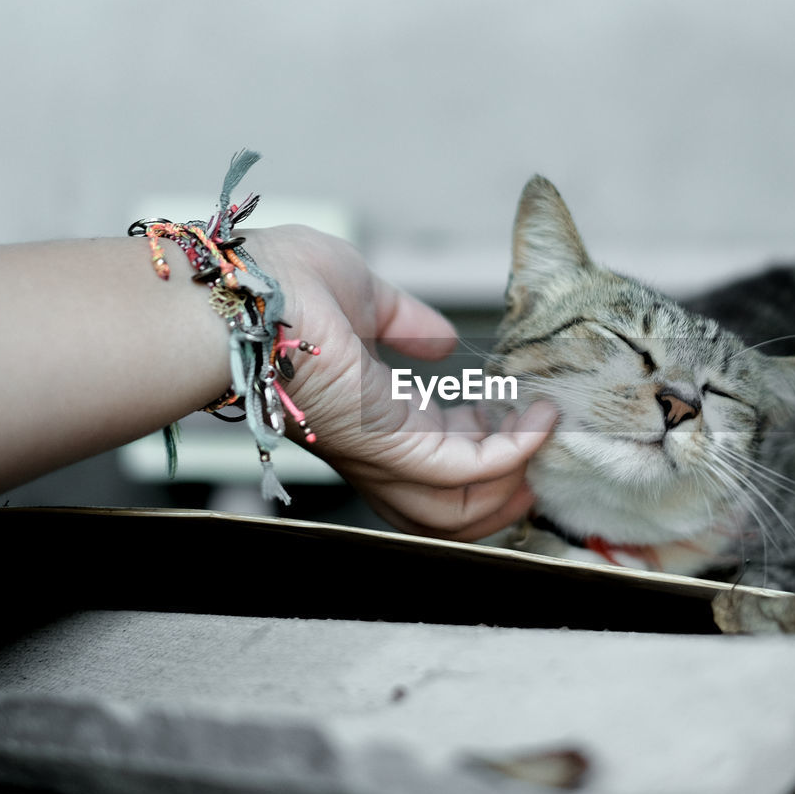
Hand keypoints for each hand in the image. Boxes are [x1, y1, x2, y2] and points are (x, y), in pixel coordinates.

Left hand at [243, 226, 556, 540]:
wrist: (245, 289)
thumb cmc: (281, 285)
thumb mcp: (366, 296)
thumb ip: (407, 322)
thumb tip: (441, 340)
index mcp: (368, 416)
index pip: (430, 456)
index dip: (479, 446)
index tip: (514, 417)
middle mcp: (374, 448)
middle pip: (444, 506)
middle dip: (500, 492)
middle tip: (543, 461)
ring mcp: (380, 452)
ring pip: (457, 508)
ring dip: (510, 485)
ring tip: (549, 447)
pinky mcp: (389, 442)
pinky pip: (466, 471)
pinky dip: (511, 454)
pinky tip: (540, 424)